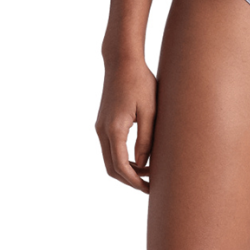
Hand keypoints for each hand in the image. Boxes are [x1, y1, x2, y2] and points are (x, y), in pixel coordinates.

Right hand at [95, 57, 156, 192]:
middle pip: (111, 168)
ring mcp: (100, 126)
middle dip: (129, 180)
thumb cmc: (140, 81)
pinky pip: (110, 148)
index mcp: (114, 129)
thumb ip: (146, 138)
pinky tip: (139, 156)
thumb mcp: (149, 110)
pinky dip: (121, 158)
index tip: (149, 189)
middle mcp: (102, 130)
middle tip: (149, 184)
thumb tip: (143, 163)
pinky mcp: (103, 122)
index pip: (121, 167)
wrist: (121, 61)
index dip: (135, 181)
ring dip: (125, 170)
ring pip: (109, 159)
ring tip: (148, 171)